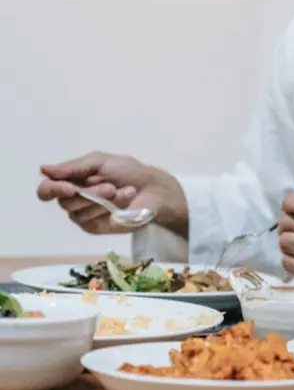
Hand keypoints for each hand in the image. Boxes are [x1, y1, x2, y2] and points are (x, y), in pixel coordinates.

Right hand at [36, 152, 186, 235]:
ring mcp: (83, 216)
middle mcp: (73, 200)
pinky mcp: (94, 228)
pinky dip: (108, 210)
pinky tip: (123, 202)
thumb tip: (44, 170)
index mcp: (70, 181)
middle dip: (90, 193)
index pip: (46, 190)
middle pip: (63, 202)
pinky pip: (90, 222)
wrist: (154, 188)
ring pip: (77, 213)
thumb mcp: (100, 161)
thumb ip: (73, 167)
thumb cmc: (128, 172)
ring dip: (102, 200)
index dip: (51, 189)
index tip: (69, 187)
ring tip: (121, 192)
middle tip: (110, 186)